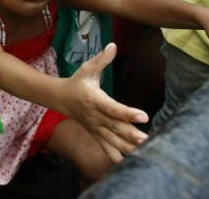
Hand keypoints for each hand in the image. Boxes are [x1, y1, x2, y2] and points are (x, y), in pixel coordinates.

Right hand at [59, 44, 148, 162]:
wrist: (60, 98)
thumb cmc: (77, 82)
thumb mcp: (86, 68)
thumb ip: (101, 59)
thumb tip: (113, 45)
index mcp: (93, 99)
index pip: (112, 107)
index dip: (126, 112)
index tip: (143, 116)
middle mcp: (95, 116)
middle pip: (115, 128)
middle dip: (131, 135)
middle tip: (148, 140)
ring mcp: (95, 127)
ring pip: (113, 140)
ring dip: (128, 147)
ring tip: (145, 151)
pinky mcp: (96, 134)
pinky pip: (107, 148)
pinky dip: (117, 157)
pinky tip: (131, 163)